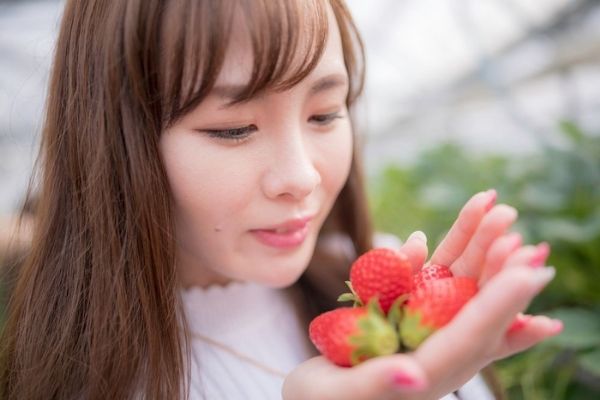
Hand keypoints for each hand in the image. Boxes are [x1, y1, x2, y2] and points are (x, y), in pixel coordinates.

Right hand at [283, 190, 560, 399]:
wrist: (316, 395)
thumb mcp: (340, 396)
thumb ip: (378, 384)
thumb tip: (415, 376)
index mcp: (428, 372)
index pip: (472, 337)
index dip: (501, 305)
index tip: (528, 273)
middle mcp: (435, 347)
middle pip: (474, 301)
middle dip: (496, 263)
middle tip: (514, 223)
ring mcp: (422, 324)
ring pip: (455, 280)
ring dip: (473, 243)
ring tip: (492, 204)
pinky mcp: (404, 309)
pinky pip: (427, 275)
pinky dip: (432, 252)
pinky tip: (427, 235)